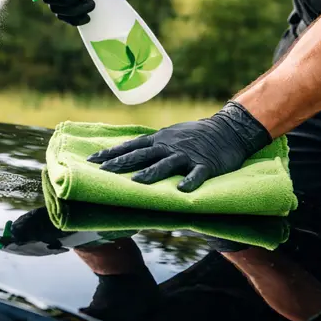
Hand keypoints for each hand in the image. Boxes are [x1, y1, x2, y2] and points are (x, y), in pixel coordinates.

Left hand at [87, 101, 271, 191]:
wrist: (227, 129)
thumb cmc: (195, 135)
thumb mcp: (170, 135)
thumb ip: (151, 145)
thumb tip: (127, 153)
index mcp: (159, 140)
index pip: (131, 146)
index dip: (112, 153)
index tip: (92, 160)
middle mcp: (169, 146)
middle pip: (143, 155)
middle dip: (122, 163)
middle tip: (104, 171)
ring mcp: (188, 155)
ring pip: (167, 164)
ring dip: (152, 173)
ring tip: (137, 182)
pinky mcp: (206, 165)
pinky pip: (197, 174)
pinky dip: (190, 181)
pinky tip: (182, 190)